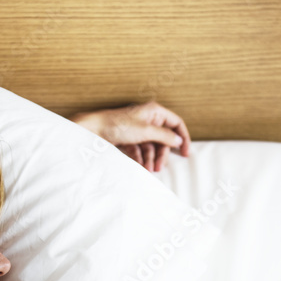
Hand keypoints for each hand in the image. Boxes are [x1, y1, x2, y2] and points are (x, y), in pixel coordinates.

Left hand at [71, 101, 190, 171]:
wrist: (94, 130)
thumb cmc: (118, 125)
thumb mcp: (146, 131)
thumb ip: (165, 136)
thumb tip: (179, 141)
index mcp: (155, 112)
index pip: (176, 123)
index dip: (183, 137)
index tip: (186, 153)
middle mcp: (148, 119)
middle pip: (163, 138)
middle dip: (162, 154)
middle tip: (159, 167)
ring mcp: (138, 129)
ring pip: (151, 146)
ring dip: (151, 159)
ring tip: (148, 169)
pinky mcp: (129, 139)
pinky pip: (140, 150)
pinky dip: (140, 158)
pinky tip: (139, 166)